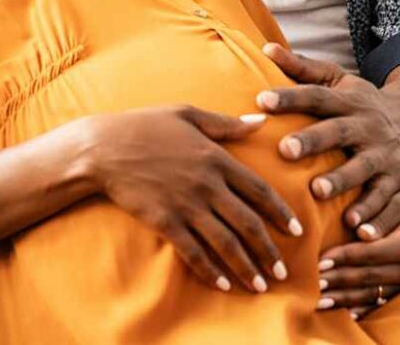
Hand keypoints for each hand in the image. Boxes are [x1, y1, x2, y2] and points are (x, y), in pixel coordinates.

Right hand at [84, 105, 303, 293]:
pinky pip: (194, 252)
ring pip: (226, 243)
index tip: (296, 230)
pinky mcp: (165, 222)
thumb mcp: (188, 114)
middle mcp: (207, 185)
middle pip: (248, 223)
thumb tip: (259, 121)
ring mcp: (186, 205)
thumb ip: (226, 124)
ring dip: (246, 267)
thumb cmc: (145, 126)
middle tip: (282, 270)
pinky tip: (223, 284)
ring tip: (260, 285)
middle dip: (268, 250)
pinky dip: (210, 271)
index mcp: (217, 158)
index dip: (280, 213)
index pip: (259, 190)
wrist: (104, 148)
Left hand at [257, 43, 399, 227]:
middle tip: (284, 150)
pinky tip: (354, 226)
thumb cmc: (359, 101)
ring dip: (340, 180)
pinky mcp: (394, 178)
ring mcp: (381, 153)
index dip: (290, 97)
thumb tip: (265, 47)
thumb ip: (301, 67)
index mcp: (346, 99)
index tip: (261, 100)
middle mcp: (365, 125)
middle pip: (336, 131)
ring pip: (360, 167)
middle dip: (312, 141)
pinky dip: (371, 213)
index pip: (315, 96)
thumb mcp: (336, 79)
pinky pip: (383, 197)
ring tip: (316, 191)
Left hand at [316, 181, 399, 316]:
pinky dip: (360, 308)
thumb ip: (381, 214)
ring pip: (372, 295)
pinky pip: (380, 303)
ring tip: (319, 300)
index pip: (370, 253)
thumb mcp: (399, 201)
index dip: (344, 258)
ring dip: (344, 299)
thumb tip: (361, 232)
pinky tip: (342, 312)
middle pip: (368, 277)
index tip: (320, 261)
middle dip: (339, 281)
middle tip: (313, 284)